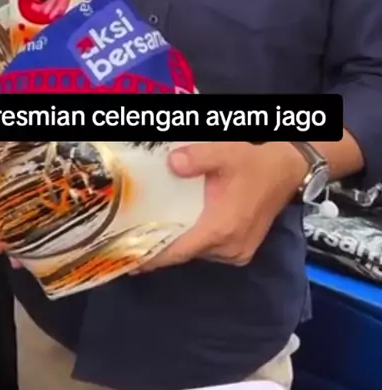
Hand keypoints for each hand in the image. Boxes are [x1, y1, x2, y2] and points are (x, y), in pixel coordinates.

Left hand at [140, 142, 307, 270]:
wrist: (288, 167)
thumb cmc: (255, 162)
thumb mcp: (224, 153)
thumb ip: (195, 158)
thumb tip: (172, 164)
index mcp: (221, 229)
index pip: (177, 251)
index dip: (151, 256)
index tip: (126, 260)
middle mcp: (228, 248)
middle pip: (185, 252)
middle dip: (159, 246)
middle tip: (130, 236)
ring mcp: (237, 252)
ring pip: (197, 251)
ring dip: (177, 242)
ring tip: (149, 230)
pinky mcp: (241, 248)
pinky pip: (209, 248)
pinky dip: (193, 239)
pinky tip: (177, 225)